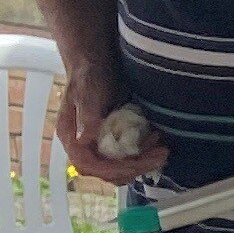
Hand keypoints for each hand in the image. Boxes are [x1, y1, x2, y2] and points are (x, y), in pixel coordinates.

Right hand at [53, 60, 166, 184]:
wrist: (95, 61)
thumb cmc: (88, 74)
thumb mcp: (87, 91)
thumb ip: (87, 115)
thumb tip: (84, 140)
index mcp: (71, 137)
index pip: (90, 165)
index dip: (114, 169)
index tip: (137, 164)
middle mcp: (84, 145)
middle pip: (107, 171)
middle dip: (135, 167)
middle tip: (161, 156)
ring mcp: (99, 143)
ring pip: (120, 166)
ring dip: (142, 162)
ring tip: (162, 150)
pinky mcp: (113, 140)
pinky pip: (128, 155)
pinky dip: (144, 153)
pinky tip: (157, 140)